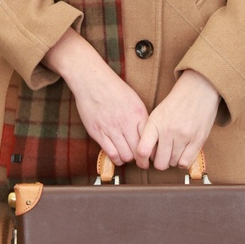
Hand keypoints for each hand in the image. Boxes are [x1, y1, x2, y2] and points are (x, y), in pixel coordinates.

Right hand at [43, 29, 147, 163]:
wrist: (92, 81)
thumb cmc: (113, 89)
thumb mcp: (134, 101)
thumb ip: (141, 118)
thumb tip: (148, 134)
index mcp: (138, 115)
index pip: (150, 140)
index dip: (152, 151)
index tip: (150, 154)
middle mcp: (126, 123)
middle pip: (139, 151)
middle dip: (141, 159)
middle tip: (141, 161)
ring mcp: (111, 129)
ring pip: (126, 155)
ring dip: (128, 159)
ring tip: (127, 156)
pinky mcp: (98, 133)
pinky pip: (111, 153)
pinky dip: (116, 158)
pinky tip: (117, 155)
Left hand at [135, 70, 219, 170]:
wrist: (198, 90)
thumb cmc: (176, 103)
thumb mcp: (157, 114)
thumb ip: (150, 133)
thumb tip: (145, 156)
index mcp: (155, 123)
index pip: (142, 150)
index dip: (141, 161)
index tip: (143, 162)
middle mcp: (169, 131)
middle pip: (160, 163)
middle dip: (159, 163)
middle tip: (161, 156)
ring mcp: (184, 136)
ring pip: (173, 163)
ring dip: (171, 161)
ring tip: (173, 151)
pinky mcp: (198, 140)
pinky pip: (186, 162)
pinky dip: (182, 162)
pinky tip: (182, 154)